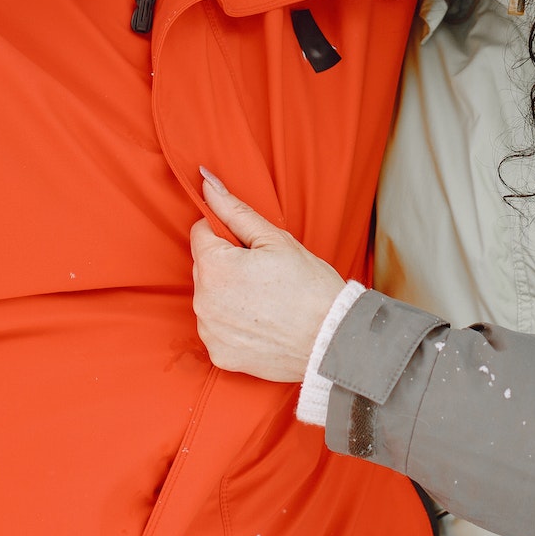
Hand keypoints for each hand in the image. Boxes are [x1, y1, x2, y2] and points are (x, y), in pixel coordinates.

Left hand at [190, 171, 345, 382]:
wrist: (332, 341)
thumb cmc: (310, 287)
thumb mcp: (276, 240)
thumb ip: (235, 210)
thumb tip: (206, 181)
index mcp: (215, 266)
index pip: (201, 232)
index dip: (228, 234)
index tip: (254, 248)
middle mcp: (203, 301)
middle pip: (205, 266)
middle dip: (228, 264)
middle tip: (265, 274)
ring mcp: (210, 331)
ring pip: (210, 297)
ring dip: (229, 294)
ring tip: (266, 300)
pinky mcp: (220, 354)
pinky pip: (218, 327)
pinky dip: (234, 323)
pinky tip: (261, 322)